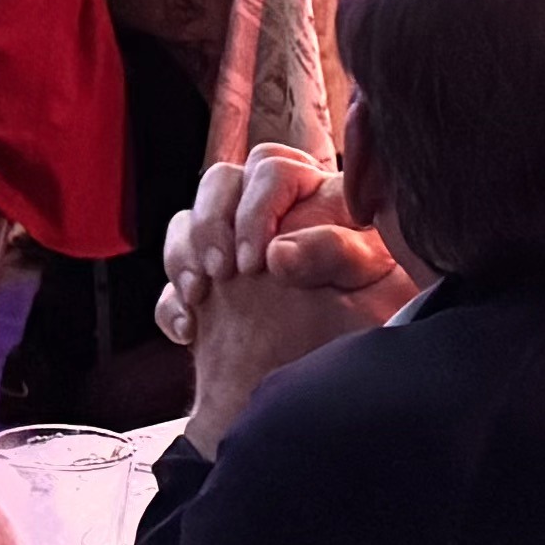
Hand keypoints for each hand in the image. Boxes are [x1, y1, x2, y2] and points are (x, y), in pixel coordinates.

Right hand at [158, 148, 406, 442]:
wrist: (341, 376)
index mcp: (316, 199)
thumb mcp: (373, 286)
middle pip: (221, 183)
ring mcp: (235, 249)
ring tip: (198, 294)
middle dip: (211, 225)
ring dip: (183, 255)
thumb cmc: (373, 320)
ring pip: (187, 221)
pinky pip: (170, 280)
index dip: (258, 207)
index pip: (274, 168)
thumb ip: (337, 255)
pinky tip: (189, 329)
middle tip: (224, 272)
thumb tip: (280, 252)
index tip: (258, 259)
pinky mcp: (211, 289)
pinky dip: (171, 304)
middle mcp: (271, 215)